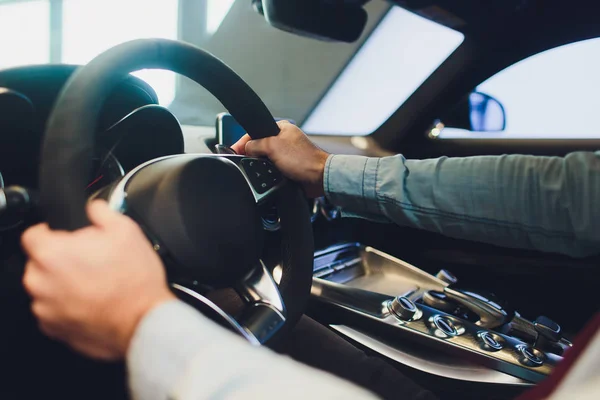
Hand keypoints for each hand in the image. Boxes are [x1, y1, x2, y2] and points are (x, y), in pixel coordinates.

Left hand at [21, 200, 174, 360]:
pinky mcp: (54, 329)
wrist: (144, 322)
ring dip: (63, 283)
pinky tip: (93, 301)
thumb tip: (94, 208)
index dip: (52, 231)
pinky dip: (68, 306)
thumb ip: (102, 211)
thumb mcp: (127, 231)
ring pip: (46, 287)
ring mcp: (45, 309)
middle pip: (39, 262)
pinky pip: (54, 310)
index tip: (65, 237)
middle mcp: (41, 283)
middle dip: (60, 259)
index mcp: (52, 254)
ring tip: (94, 283)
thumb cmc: (135, 281)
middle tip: (90, 261)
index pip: (32, 234)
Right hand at [231, 121, 328, 197]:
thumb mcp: (273, 146)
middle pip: (259, 146)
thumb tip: (246, 149)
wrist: (319, 178)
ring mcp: (286, 154)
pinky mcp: (288, 168)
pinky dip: (269, 175)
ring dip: (261, 167)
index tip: (234, 151)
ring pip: (265, 160)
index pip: (255, 132)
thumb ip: (255, 145)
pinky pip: (272, 171)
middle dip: (252, 155)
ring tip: (259, 171)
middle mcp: (283, 140)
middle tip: (245, 162)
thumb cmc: (304, 159)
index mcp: (281, 128)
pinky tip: (267, 178)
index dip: (243, 142)